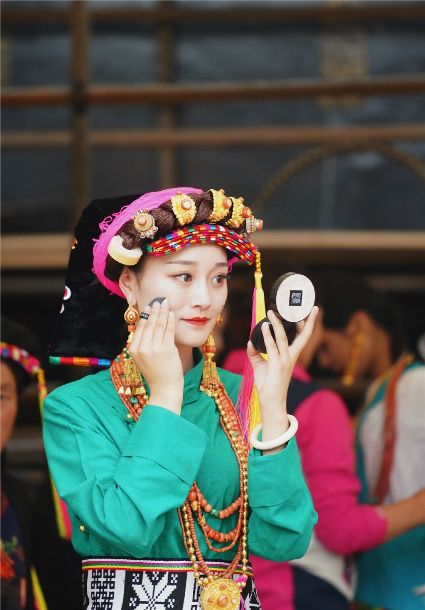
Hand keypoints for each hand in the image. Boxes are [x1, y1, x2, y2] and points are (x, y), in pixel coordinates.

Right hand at [129, 299, 183, 413]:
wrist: (164, 389)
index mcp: (133, 349)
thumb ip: (143, 343)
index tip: (149, 306)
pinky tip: (172, 314)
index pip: (139, 327)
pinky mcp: (166, 349)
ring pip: (158, 325)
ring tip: (165, 304)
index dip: (145, 315)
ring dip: (163, 312)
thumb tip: (148, 323)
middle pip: (148, 324)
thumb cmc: (155, 373)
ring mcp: (154, 348)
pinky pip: (168, 330)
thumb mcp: (143, 358)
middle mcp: (141, 348)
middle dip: (154, 310)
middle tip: (159, 301)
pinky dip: (170, 320)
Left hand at [247, 306, 318, 415]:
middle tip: (308, 307)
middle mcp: (291, 357)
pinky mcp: (277, 366)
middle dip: (307, 321)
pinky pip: (272, 347)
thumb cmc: (268, 385)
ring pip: (283, 338)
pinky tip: (265, 327)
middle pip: (302, 335)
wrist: (271, 402)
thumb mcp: (260, 366)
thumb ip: (255, 353)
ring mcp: (285, 361)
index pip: (302, 337)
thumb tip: (250, 341)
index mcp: (291, 356)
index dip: (307, 324)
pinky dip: (268, 336)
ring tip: (271, 312)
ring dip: (277, 324)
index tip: (310, 311)